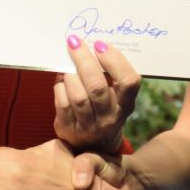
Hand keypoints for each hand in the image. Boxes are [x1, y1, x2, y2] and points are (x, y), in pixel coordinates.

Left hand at [53, 36, 140, 152]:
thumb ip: (110, 76)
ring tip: (68, 64)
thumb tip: (90, 45)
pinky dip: (60, 86)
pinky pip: (62, 102)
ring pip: (78, 95)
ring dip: (70, 74)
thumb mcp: (116, 98)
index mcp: (126, 105)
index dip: (115, 61)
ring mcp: (88, 125)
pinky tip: (62, 80)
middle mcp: (109, 117)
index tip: (101, 46)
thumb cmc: (105, 110)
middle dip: (84, 60)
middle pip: (97, 87)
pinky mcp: (68, 128)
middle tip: (74, 43)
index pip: (129, 82)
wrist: (94, 146)